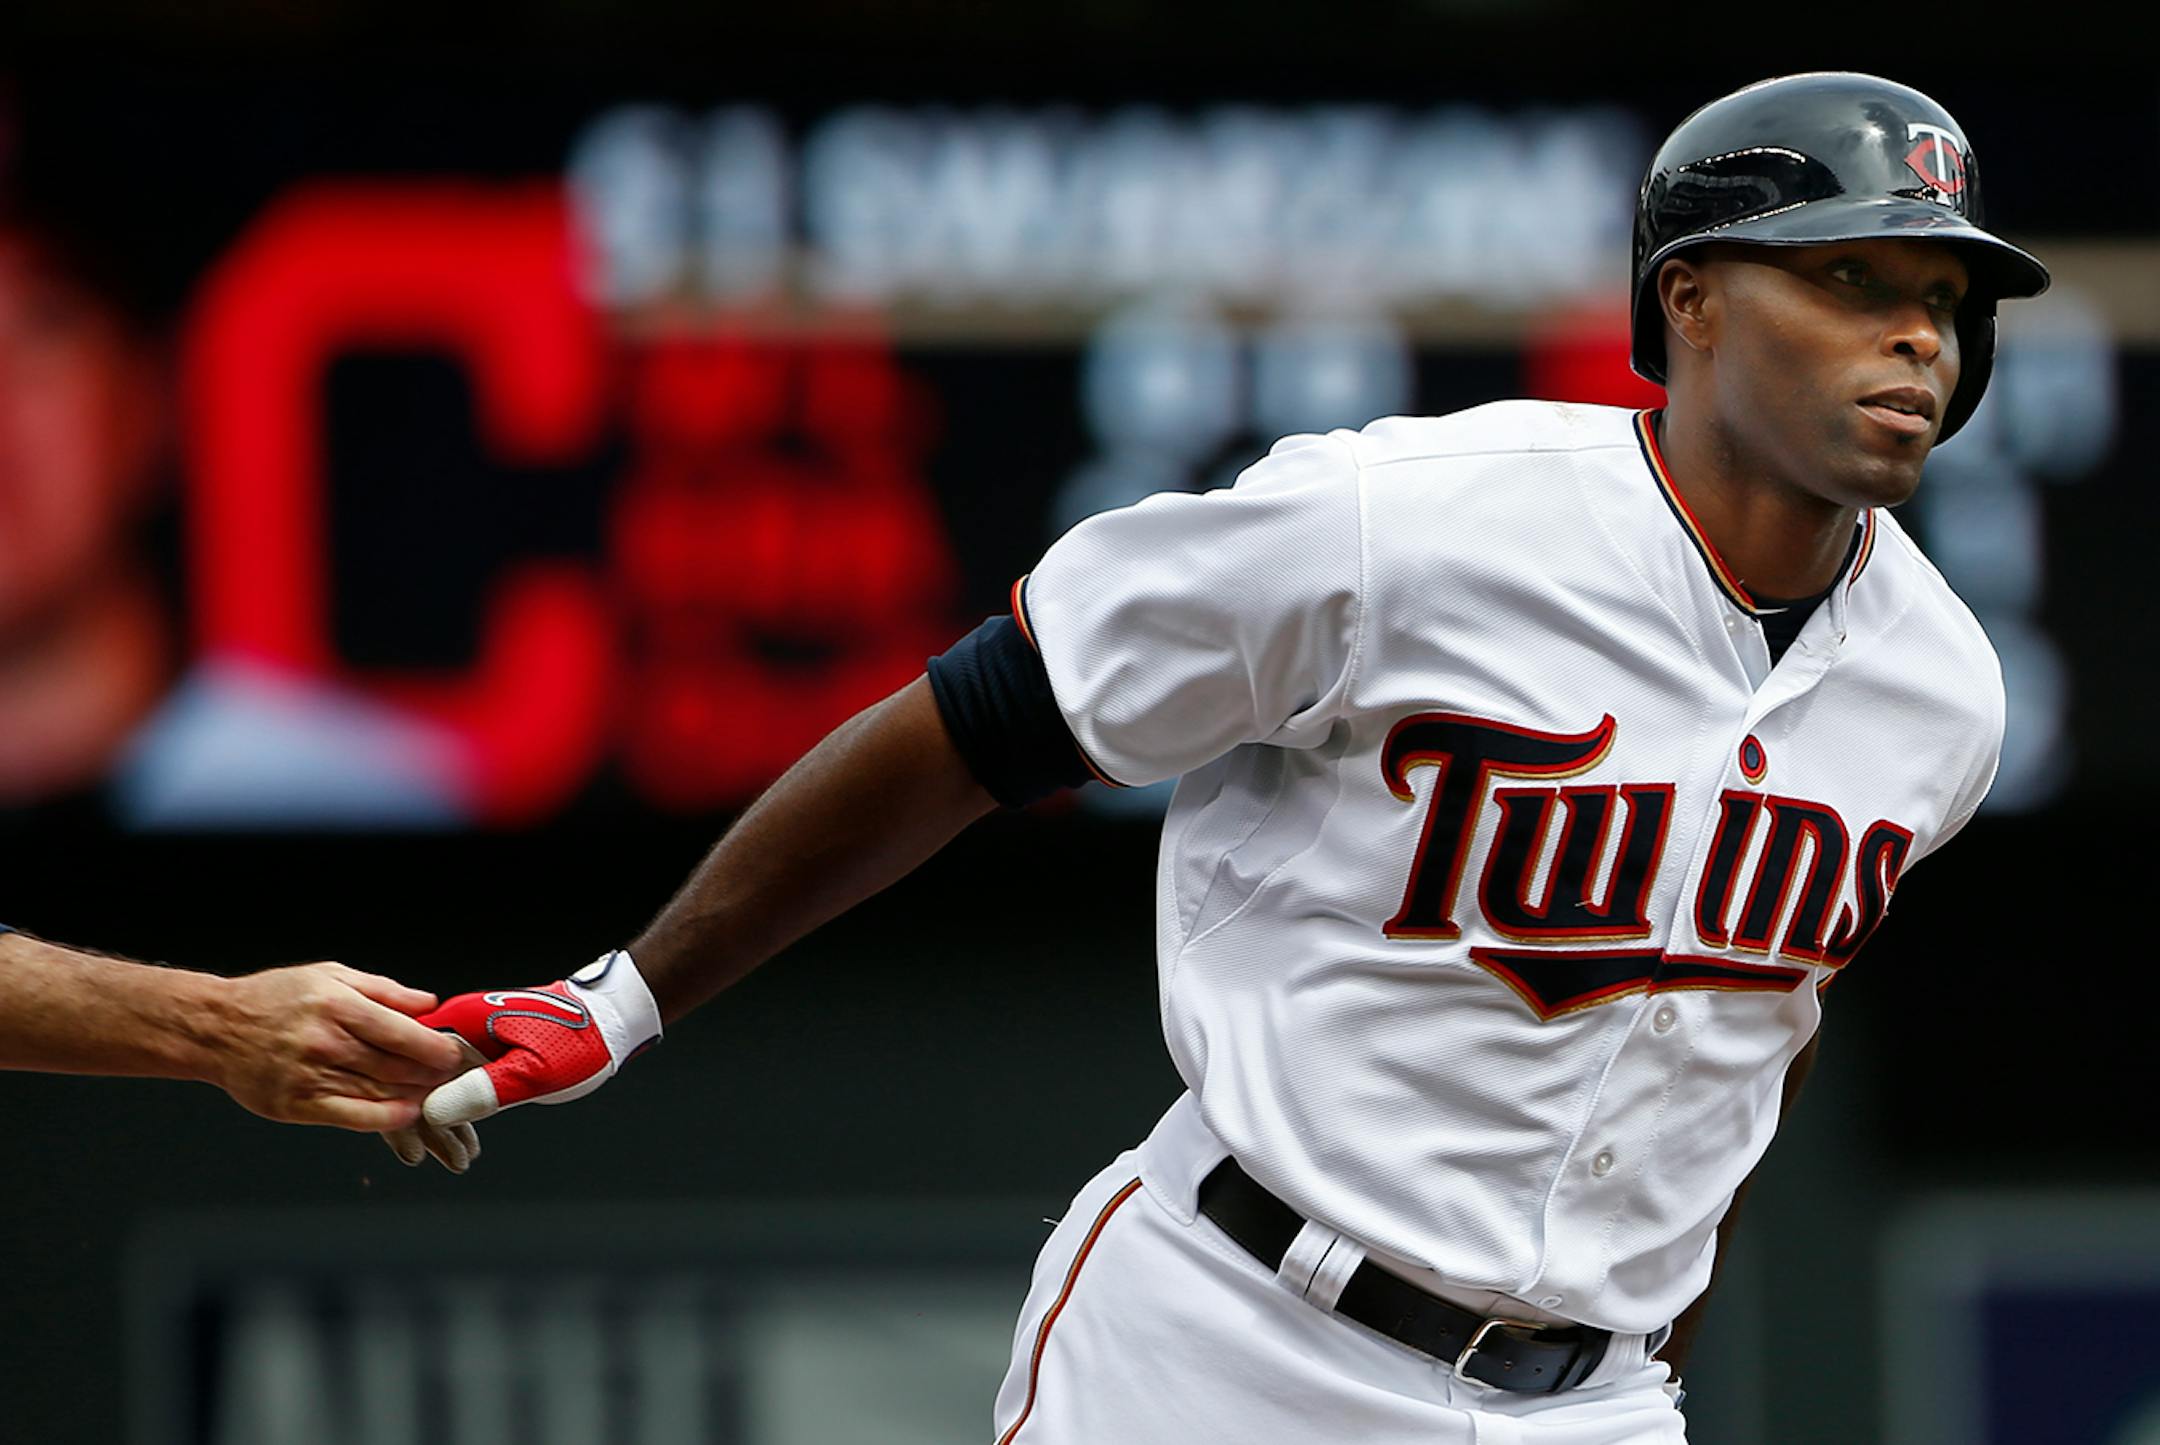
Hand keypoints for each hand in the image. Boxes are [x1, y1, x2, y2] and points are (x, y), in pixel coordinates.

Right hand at [208, 962, 468, 1131]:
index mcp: (336, 1005)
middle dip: (431, 1074)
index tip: (455, 1054)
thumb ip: (384, 990)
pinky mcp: (296, 1105)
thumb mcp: (330, 975)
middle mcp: (324, 1042)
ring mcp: (309, 1076)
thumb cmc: (276, 998)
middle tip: (453, 1077)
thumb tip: (428, 1003)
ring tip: (436, 1093)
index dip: (436, 1047)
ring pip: (378, 1092)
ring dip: (415, 1095)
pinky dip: (385, 1118)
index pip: (401, 1032)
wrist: (216, 1028)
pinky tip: (406, 1113)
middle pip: (395, 1066)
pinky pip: (352, 1116)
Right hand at [380, 950, 660, 1170]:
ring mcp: (469, 1033)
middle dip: (422, 1125)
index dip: (402, 1112)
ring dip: (443, 1124)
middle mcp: (457, 1023)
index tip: (413, 1150)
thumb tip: (432, 1112)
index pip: (405, 1069)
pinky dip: (460, 1111)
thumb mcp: (533, 1072)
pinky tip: (468, 1141)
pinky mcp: (485, 1044)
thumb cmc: (578, 1039)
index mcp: (459, 1022)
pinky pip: (458, 1080)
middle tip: (430, 1161)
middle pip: (416, 1078)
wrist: (610, 1016)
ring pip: (437, 1083)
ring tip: (458, 1161)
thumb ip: (483, 1089)